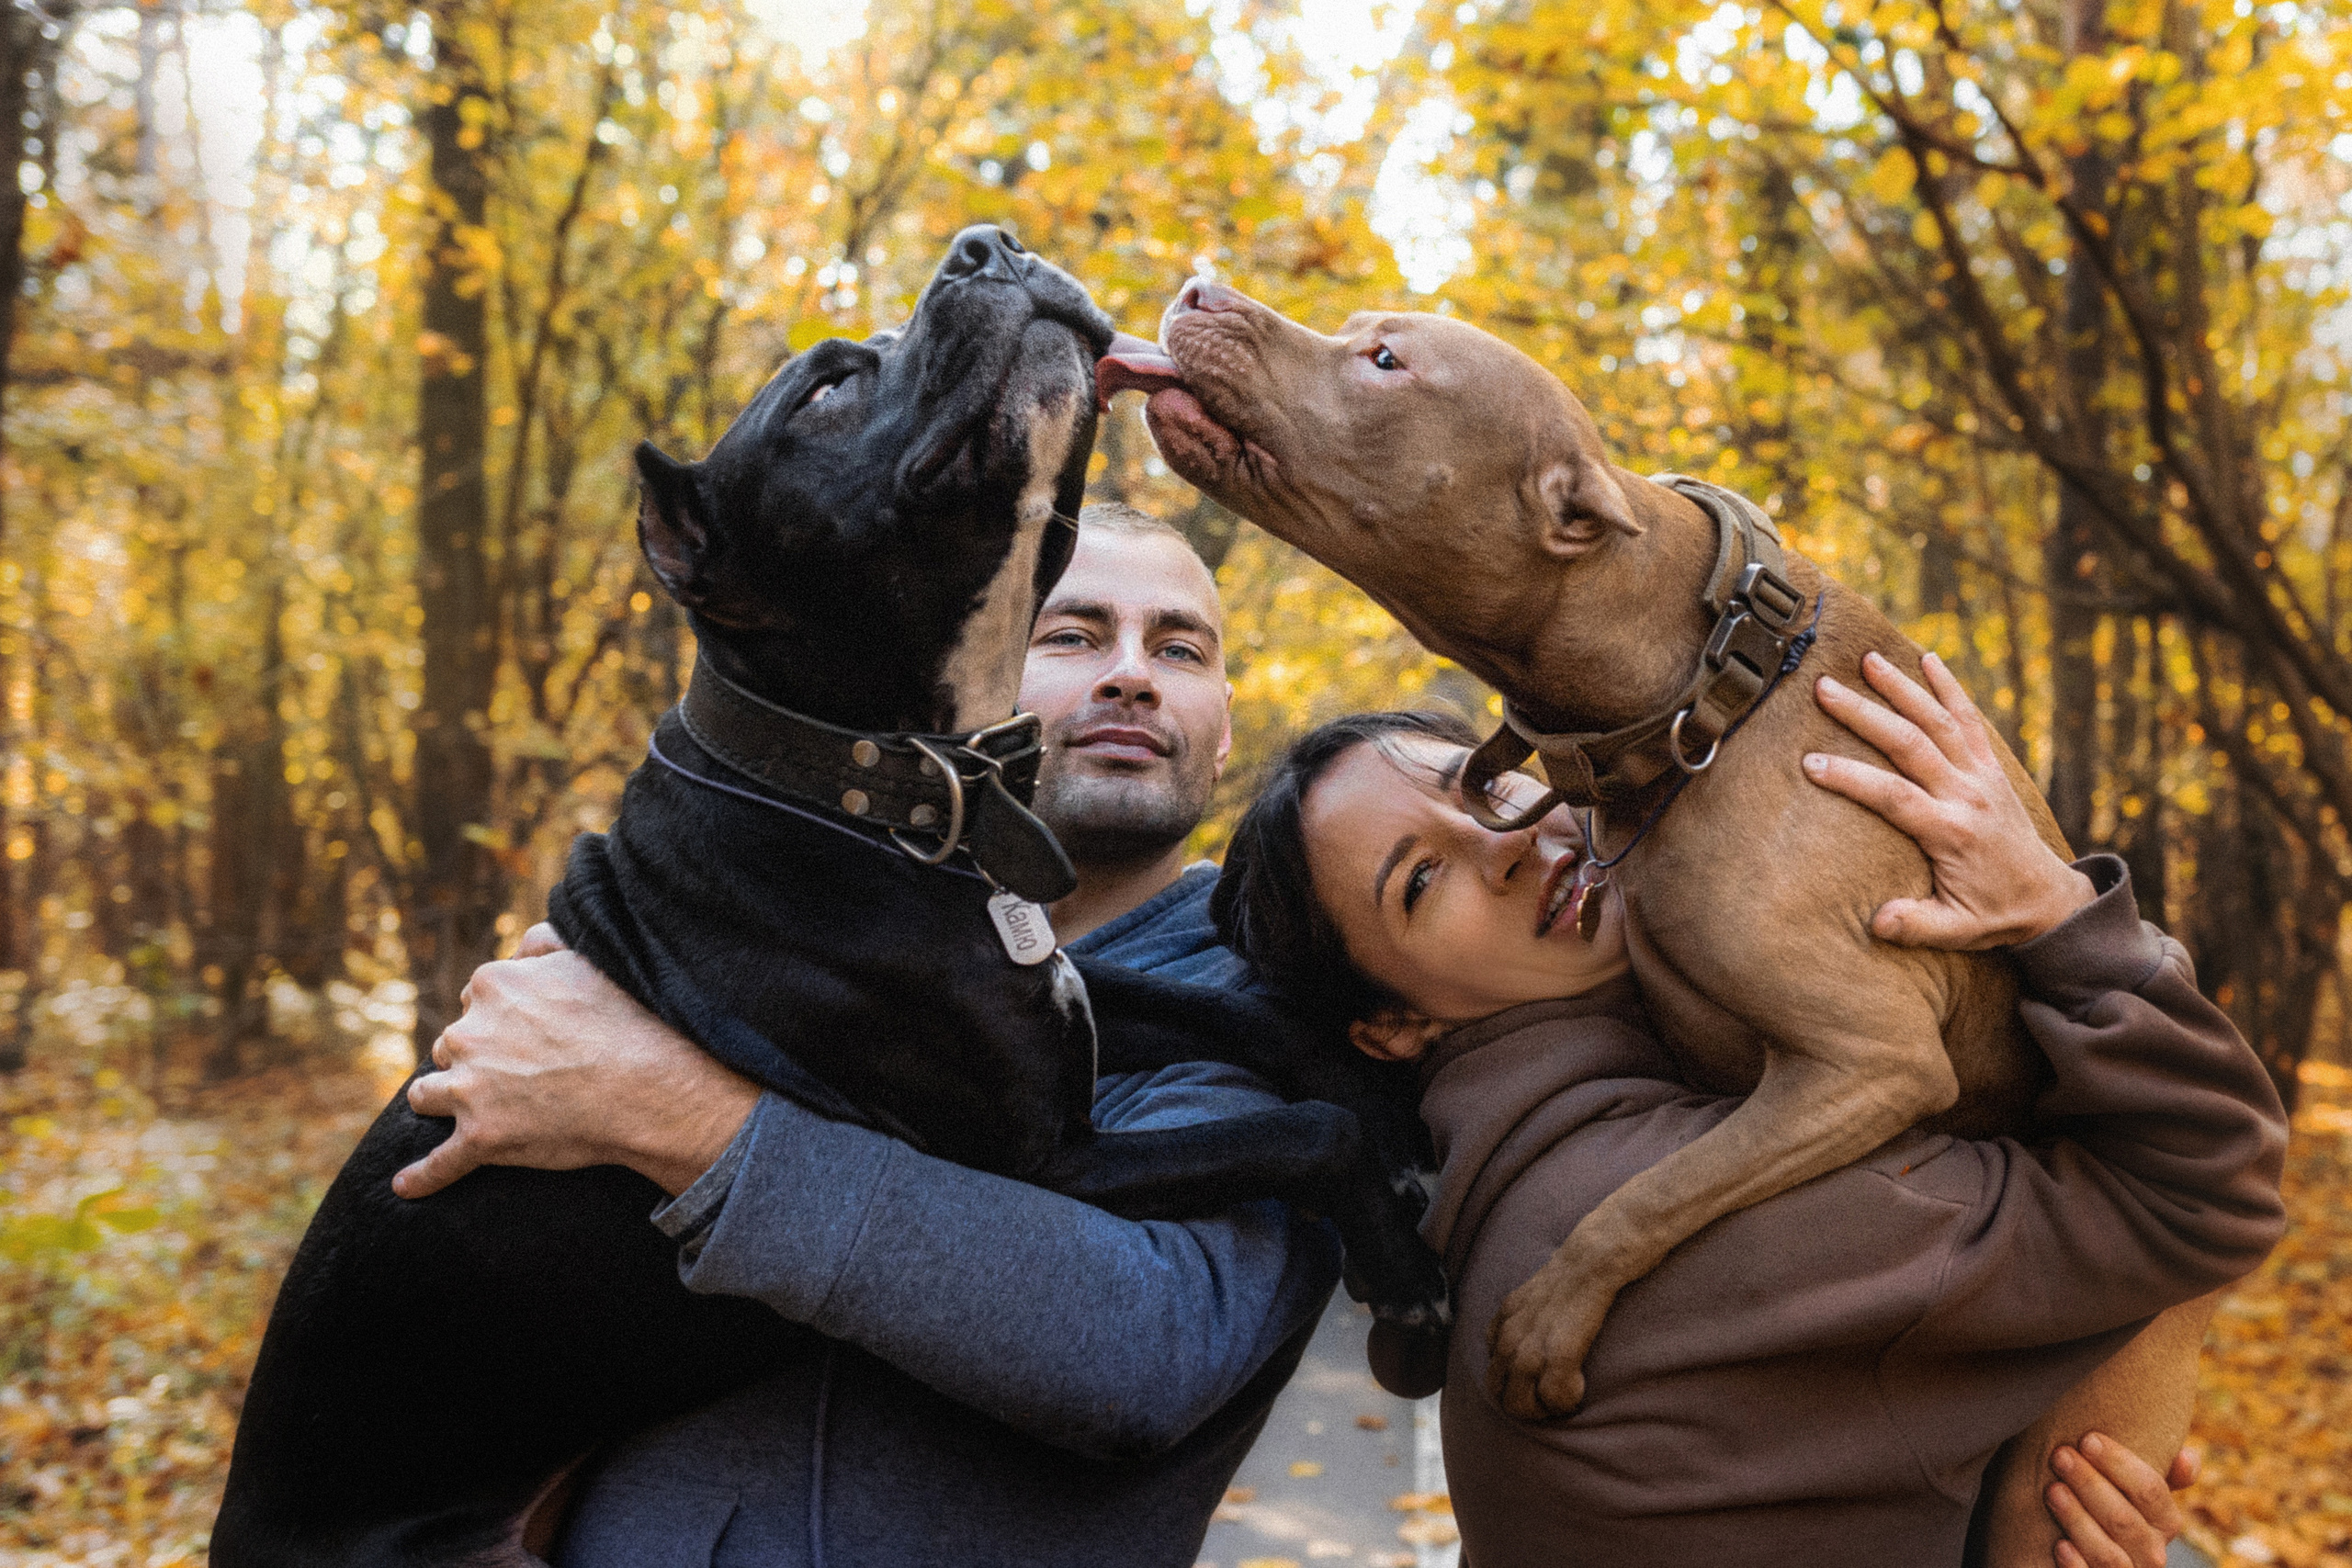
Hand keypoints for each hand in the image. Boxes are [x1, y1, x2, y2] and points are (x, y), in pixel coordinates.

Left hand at [392, 936, 759, 1199]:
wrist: (649, 1086)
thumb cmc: (626, 1021)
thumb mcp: (584, 957)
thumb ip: (543, 943)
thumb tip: (521, 946)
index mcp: (493, 987)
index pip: (474, 1000)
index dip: (498, 1018)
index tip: (523, 1033)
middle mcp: (470, 1034)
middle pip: (451, 1045)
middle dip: (472, 1058)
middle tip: (514, 1073)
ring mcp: (471, 1089)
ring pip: (429, 1094)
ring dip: (442, 1102)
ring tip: (464, 1113)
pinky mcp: (480, 1138)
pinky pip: (439, 1162)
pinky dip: (422, 1177)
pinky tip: (405, 1186)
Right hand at [1805, 651, 2094, 947]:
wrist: (2049, 898)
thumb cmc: (1993, 914)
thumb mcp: (1956, 931)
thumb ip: (1916, 925)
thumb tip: (1877, 922)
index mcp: (1952, 832)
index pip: (1894, 797)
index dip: (1852, 778)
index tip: (1810, 763)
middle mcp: (1968, 795)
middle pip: (1911, 744)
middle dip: (1865, 714)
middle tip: (1824, 688)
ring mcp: (1982, 776)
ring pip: (1938, 721)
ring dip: (1902, 688)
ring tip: (1866, 660)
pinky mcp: (1991, 767)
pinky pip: (1970, 719)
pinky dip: (1950, 687)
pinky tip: (1928, 658)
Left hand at [2045, 1432, 2196, 1567]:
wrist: (2081, 1549)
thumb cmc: (2107, 1504)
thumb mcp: (2133, 1489)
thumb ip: (2157, 1474)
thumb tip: (2185, 1458)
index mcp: (2165, 1521)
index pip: (2150, 1491)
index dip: (2119, 1463)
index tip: (2087, 1439)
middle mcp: (2152, 1553)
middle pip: (2124, 1520)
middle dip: (2090, 1484)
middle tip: (2061, 1455)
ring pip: (2108, 1554)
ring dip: (2078, 1519)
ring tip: (2052, 1490)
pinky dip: (2076, 1564)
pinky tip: (2059, 1544)